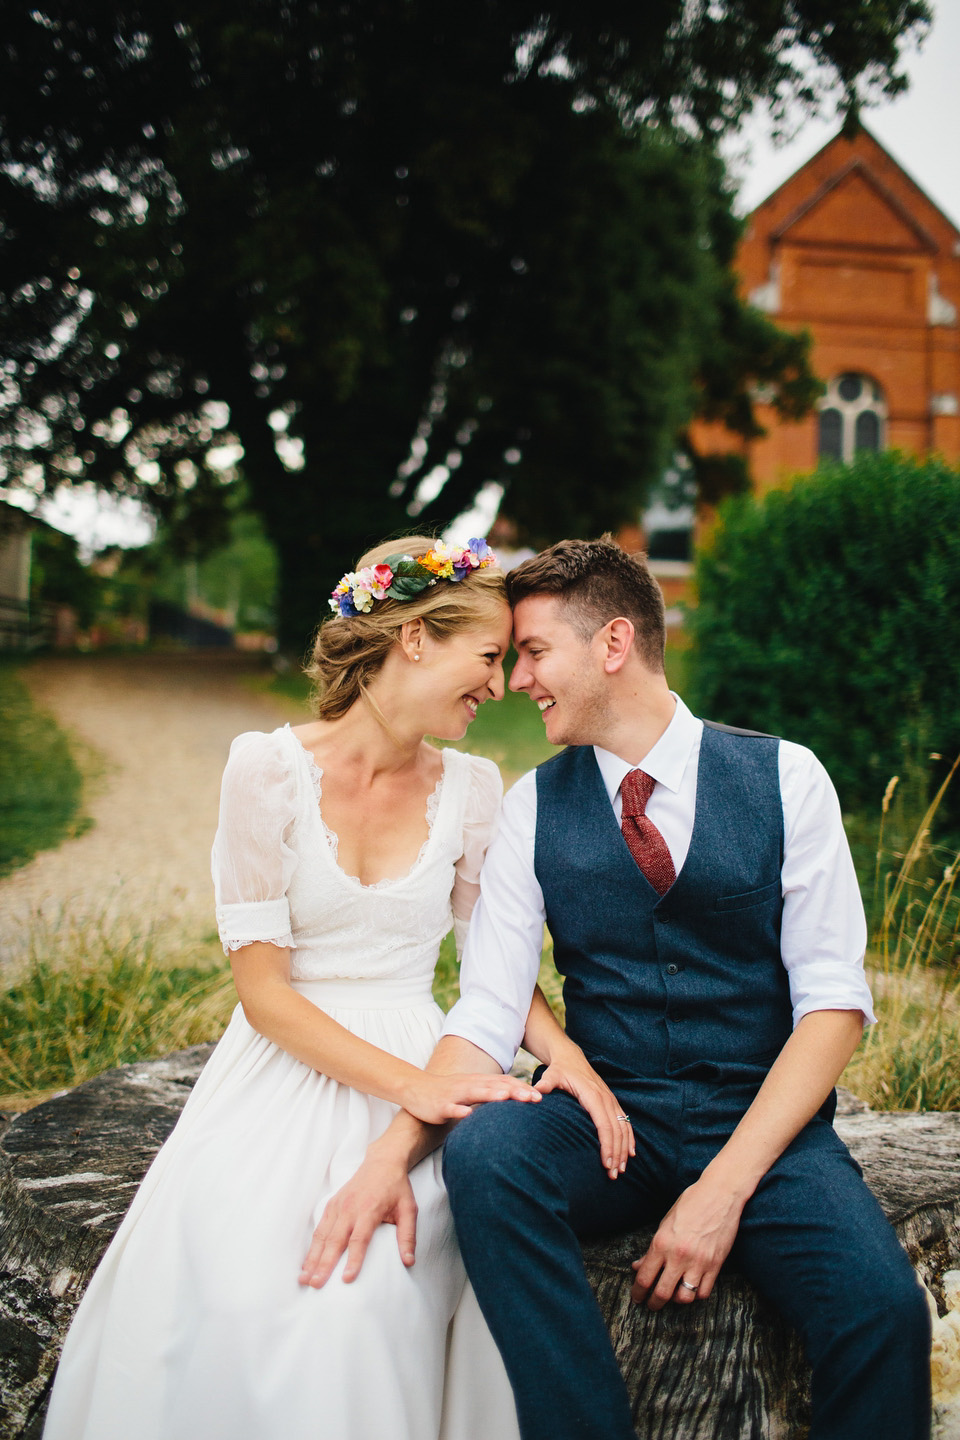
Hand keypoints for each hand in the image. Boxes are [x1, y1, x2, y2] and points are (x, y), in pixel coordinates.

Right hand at [299, 1151, 417, 1288]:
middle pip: (335, 1240)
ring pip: (322, 1236)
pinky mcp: (331, 1205)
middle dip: (324, 1264)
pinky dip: (312, 1247)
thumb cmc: (397, 1188)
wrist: (382, 1162)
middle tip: (316, 1285)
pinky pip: (319, 1228)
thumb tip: (409, 1261)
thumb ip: (408, 1236)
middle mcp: (350, 1208)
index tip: (347, 1279)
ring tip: (304, 1279)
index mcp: (369, 1209)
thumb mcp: (409, 1209)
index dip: (353, 1259)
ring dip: (312, 1258)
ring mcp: (338, 1206)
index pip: (359, 1239)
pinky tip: (307, 1263)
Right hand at [399, 1069, 539, 1124]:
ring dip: (491, 1095)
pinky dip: (459, 1110)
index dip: (522, 1088)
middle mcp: (469, 1085)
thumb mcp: (471, 1092)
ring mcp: (454, 1094)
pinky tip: (467, 1114)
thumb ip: (489, 1095)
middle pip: (495, 1086)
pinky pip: (451, 1108)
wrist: (415, 1089)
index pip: (504, 1083)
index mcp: (478, 1082)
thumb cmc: (446, 1093)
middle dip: (515, 1091)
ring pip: (475, 1093)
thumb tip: (511, 1102)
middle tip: (535, 1098)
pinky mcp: (440, 1105)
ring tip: (507, 1098)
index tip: (540, 1097)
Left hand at [533, 1044, 634, 1179]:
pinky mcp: (612, 1102)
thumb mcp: (551, 1075)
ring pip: (623, 1128)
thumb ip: (545, 1084)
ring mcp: (611, 1100)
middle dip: (616, 1153)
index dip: (607, 1145)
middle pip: (616, 1130)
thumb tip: (536, 1093)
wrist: (571, 1057)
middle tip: (612, 1174)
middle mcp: (605, 1098)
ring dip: (624, 1149)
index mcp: (593, 1095)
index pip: (604, 1124)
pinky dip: (629, 1138)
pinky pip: (625, 1122)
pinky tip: (630, 1153)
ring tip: (621, 1169)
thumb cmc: (560, 1070)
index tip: (606, 1163)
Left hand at [629, 1176, 744, 1309]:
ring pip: (684, 1298)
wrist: (719, 1195)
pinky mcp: (715, 1265)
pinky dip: (696, 1295)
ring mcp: (699, 1262)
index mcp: (662, 1243)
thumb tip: (638, 1266)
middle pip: (662, 1293)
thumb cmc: (689, 1204)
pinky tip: (691, 1289)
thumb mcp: (665, 1223)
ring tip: (672, 1297)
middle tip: (651, 1305)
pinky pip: (704, 1292)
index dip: (638, 1292)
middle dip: (654, 1303)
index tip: (637, 1298)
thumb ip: (652, 1249)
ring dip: (676, 1301)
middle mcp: (679, 1256)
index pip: (645, 1277)